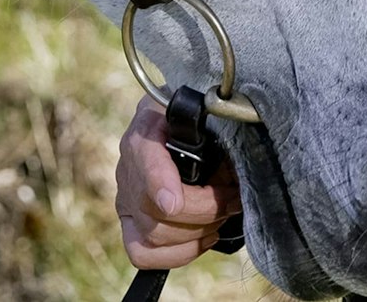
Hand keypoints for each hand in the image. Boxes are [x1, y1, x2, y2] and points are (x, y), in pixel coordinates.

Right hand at [115, 97, 242, 269]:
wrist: (176, 123)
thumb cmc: (198, 119)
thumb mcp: (208, 110)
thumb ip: (219, 125)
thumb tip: (240, 162)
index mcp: (148, 128)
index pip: (144, 158)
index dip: (157, 184)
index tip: (174, 203)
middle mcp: (129, 165)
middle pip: (154, 209)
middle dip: (204, 211)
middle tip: (233, 200)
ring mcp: (126, 198)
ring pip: (153, 235)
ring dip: (198, 232)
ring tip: (222, 216)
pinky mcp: (130, 223)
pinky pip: (142, 254)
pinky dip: (179, 253)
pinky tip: (204, 236)